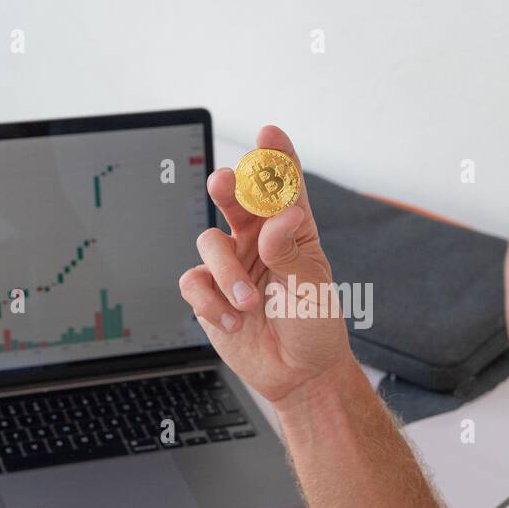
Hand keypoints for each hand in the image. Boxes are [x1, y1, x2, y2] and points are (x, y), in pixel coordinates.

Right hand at [179, 125, 356, 410]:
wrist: (298, 374)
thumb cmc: (314, 326)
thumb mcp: (312, 287)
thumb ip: (290, 250)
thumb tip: (280, 215)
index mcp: (292, 230)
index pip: (283, 185)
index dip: (275, 157)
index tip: (268, 133)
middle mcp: (259, 241)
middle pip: (235, 199)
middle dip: (227, 187)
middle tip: (224, 183)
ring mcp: (232, 265)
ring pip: (209, 242)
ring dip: (226, 273)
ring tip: (248, 304)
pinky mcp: (210, 293)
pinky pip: (194, 282)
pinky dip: (210, 302)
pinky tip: (232, 320)